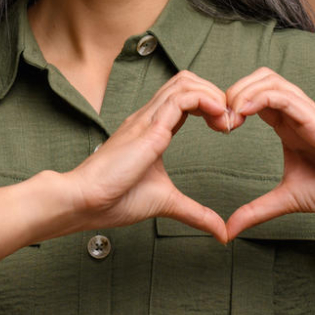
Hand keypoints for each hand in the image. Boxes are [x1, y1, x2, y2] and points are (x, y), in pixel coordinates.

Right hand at [64, 71, 230, 242]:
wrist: (85, 201)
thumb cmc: (115, 199)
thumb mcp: (167, 202)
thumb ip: (196, 213)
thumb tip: (221, 233)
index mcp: (152, 129)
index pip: (184, 98)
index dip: (210, 104)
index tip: (225, 128)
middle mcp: (149, 117)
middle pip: (186, 80)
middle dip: (215, 93)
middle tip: (230, 121)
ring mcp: (147, 119)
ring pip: (185, 82)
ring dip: (213, 95)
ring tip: (226, 120)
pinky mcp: (149, 128)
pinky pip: (181, 98)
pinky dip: (206, 100)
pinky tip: (218, 118)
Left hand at [224, 67, 314, 240]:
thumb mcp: (287, 199)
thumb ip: (257, 210)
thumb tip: (229, 230)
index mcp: (289, 125)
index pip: (255, 95)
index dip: (231, 104)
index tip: (217, 128)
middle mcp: (298, 114)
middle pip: (260, 78)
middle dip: (233, 90)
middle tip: (218, 119)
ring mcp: (309, 114)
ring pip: (270, 80)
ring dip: (242, 92)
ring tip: (228, 117)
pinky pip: (285, 96)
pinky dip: (259, 98)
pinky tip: (243, 115)